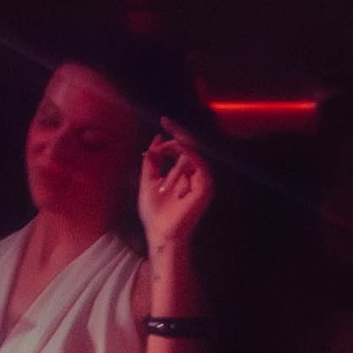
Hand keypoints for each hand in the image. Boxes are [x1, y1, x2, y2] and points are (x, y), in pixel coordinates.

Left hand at [138, 120, 212, 251]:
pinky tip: (177, 147)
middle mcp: (195, 176)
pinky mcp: (205, 187)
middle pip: (190, 148)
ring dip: (178, 146)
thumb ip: (152, 160)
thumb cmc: (154, 211)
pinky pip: (199, 165)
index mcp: (184, 174)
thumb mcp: (148, 180)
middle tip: (167, 121)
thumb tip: (157, 139)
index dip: (174, 136)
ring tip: (170, 134)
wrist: (159, 232)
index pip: (182, 149)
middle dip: (178, 134)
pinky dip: (188, 154)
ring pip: (193, 154)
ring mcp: (202, 182)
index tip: (163, 122)